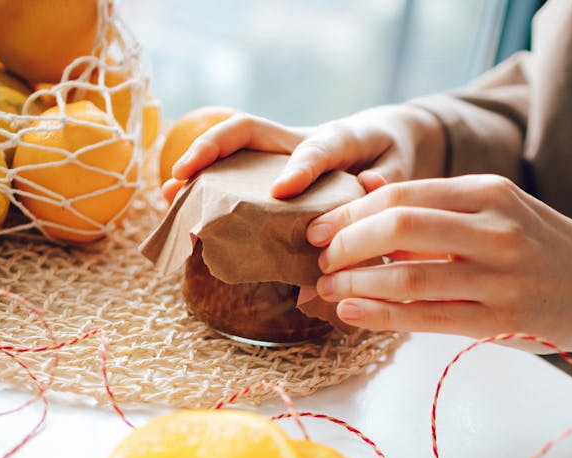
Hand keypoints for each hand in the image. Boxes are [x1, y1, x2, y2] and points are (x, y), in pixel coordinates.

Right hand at [162, 104, 444, 202]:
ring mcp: (276, 156)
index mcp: (339, 139)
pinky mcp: (265, 172)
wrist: (383, 140)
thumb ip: (392, 178)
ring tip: (168, 197)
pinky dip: (203, 191)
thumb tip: (372, 187)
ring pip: (230, 152)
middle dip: (212, 150)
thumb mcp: (403, 166)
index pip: (316, 148)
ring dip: (196, 172)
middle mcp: (298, 141)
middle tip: (183, 177)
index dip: (301, 168)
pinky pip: (229, 175)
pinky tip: (181, 212)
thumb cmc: (391, 155)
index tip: (282, 191)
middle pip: (248, 131)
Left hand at [310, 174, 571, 366]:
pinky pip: (424, 317)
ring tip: (326, 290)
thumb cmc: (540, 251)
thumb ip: (438, 207)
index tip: (317, 228)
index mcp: (488, 193)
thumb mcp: (498, 212)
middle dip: (344, 243)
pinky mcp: (496, 320)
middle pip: (398, 226)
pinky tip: (350, 312)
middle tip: (316, 259)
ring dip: (354, 283)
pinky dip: (379, 315)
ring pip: (407, 275)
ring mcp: (497, 277)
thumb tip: (365, 198)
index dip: (349, 213)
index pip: (403, 195)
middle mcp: (493, 230)